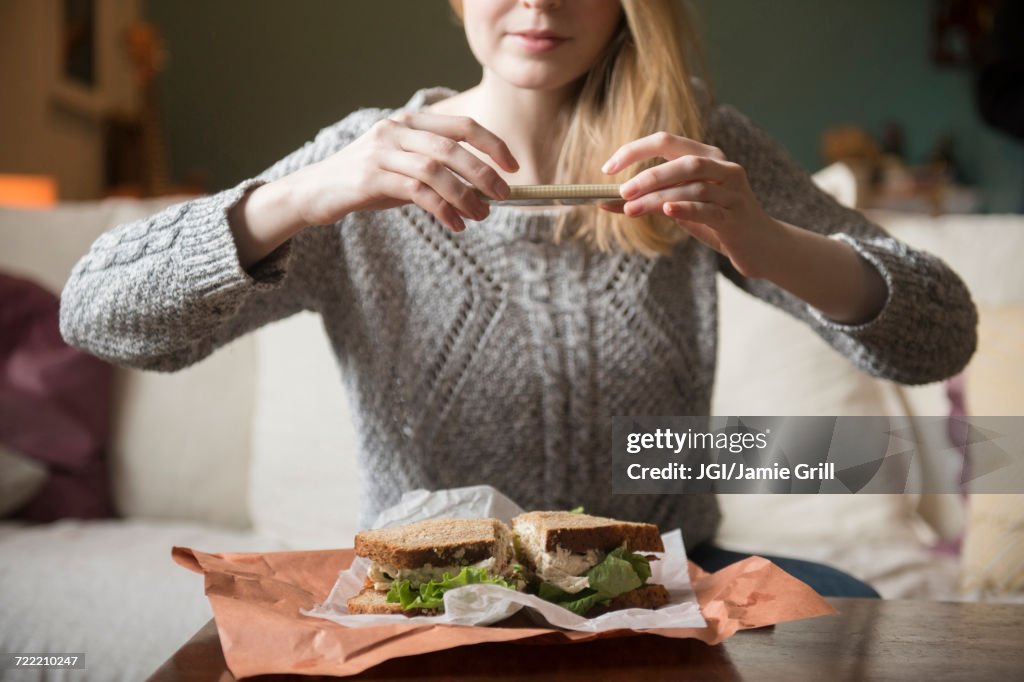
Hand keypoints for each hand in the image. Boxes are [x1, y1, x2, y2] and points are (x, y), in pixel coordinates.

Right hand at [293, 112, 518, 231]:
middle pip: (451, 147)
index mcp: (409, 122)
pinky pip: (416, 192)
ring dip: (465, 195)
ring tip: (481, 215)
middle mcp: (395, 130)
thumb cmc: (367, 182)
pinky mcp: (369, 178)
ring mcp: (380, 153)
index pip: (461, 125)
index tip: (513, 166)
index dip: (491, 144)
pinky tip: (456, 224)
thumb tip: (484, 190)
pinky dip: (442, 209)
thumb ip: (438, 173)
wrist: (315, 192)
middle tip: (504, 195)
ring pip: (435, 170)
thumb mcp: (405, 169)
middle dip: (483, 172)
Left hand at [601, 132, 781, 276]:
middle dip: (649, 175)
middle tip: (622, 191)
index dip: (635, 150)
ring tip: (632, 209)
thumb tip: (603, 203)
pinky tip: (667, 211)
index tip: (607, 168)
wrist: (760, 246)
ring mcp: (733, 191)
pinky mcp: (736, 217)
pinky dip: (686, 208)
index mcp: (706, 157)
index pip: (666, 141)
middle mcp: (723, 167)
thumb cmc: (715, 222)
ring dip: (658, 197)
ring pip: (694, 187)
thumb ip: (646, 202)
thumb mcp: (678, 209)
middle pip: (684, 161)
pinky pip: (709, 209)